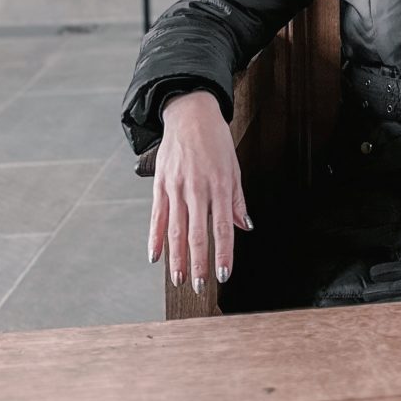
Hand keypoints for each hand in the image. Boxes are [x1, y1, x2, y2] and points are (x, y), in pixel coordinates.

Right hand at [149, 91, 251, 294]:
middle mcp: (197, 189)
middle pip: (197, 234)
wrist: (190, 113)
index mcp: (220, 185)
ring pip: (176, 230)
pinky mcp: (161, 185)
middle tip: (201, 287)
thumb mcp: (234, 166)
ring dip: (177, 258)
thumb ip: (238, 200)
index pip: (223, 227)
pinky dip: (155, 239)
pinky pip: (157, 217)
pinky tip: (155, 257)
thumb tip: (245, 227)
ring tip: (179, 280)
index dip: (224, 253)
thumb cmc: (216, 140)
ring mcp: (176, 187)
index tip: (224, 275)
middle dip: (200, 263)